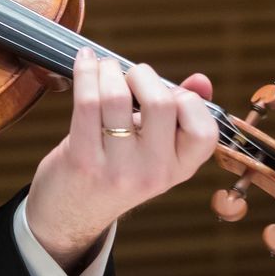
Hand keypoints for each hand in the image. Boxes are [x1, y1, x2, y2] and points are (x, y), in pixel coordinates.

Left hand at [24, 48, 217, 271]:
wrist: (70, 213)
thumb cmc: (115, 170)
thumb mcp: (154, 152)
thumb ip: (180, 117)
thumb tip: (201, 81)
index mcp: (180, 169)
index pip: (204, 131)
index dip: (188, 100)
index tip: (166, 91)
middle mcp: (153, 172)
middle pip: (161, 103)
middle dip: (143, 74)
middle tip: (129, 75)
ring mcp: (118, 169)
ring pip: (117, 97)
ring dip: (109, 70)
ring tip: (104, 68)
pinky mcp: (83, 160)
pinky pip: (86, 103)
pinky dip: (86, 73)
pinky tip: (84, 61)